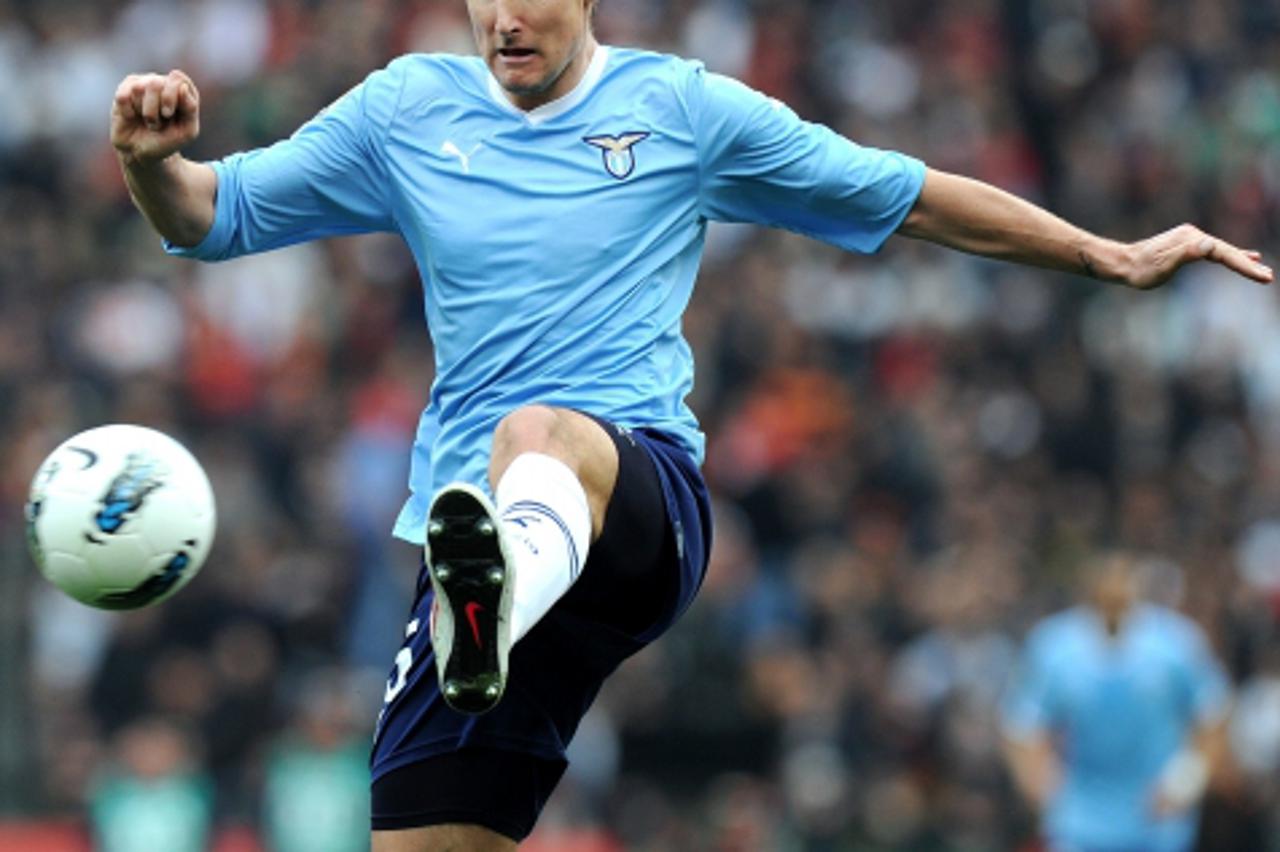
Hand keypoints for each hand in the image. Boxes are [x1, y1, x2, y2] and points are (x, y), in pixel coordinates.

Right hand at [111, 70, 200, 165]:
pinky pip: (123, 97)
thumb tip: (182, 86)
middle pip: (155, 83)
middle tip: (158, 122)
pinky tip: (132, 117)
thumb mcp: (187, 132)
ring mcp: (141, 84)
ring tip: (148, 121)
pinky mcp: (123, 91)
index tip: (168, 115)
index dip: (171, 98)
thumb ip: (190, 108)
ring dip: (143, 113)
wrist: (142, 152)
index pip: (178, 80)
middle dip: (156, 109)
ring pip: (138, 89)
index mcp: (181, 89)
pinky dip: (128, 112)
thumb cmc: (167, 140)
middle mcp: (161, 82)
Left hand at [1122, 224, 1271, 289]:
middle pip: (1227, 251)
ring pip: (1223, 250)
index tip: (1262, 277)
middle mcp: (1193, 235)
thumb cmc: (1140, 270)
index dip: (1244, 266)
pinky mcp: (1187, 244)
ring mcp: (1190, 238)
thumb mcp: (1162, 265)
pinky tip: (1245, 255)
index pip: (1224, 253)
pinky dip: (1231, 254)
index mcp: (1191, 240)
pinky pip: (1215, 250)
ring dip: (1242, 260)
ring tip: (1262, 268)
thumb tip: (1209, 244)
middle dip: (1248, 265)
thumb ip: (1186, 254)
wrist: (1122, 263)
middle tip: (1268, 278)